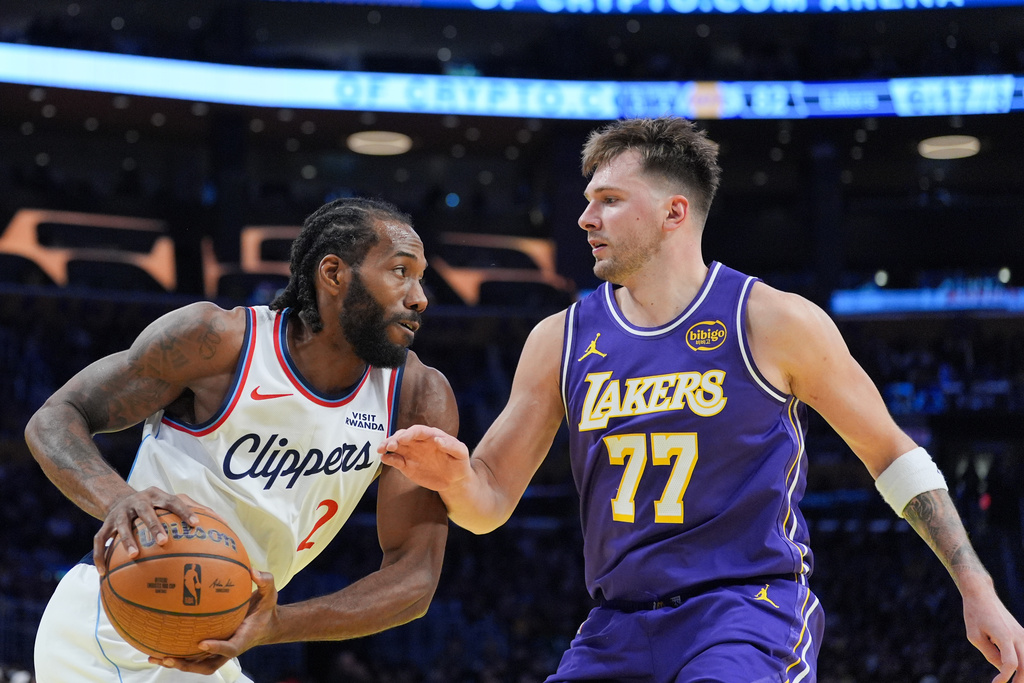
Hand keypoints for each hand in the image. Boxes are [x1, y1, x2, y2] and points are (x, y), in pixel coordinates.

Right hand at [93, 488, 207, 573]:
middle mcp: (138, 502)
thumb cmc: (156, 506)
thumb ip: (197, 511)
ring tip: (135, 556)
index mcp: (157, 496)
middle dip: (155, 526)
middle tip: (164, 542)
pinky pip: (100, 541)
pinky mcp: (105, 524)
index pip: (173, 501)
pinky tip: (103, 573)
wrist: (119, 498)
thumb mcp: (172, 503)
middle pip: (147, 512)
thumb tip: (227, 526)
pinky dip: (100, 556)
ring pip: (122, 526)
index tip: (196, 525)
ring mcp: (120, 513)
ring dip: (127, 540)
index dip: (185, 511)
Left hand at [149, 569, 277, 674]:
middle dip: (187, 664)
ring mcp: (218, 651)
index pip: (230, 648)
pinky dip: (177, 654)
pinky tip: (158, 646)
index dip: (216, 647)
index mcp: (243, 638)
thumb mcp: (270, 594)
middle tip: (170, 658)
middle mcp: (229, 648)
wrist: (266, 626)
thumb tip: (253, 571)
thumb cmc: (265, 610)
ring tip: (155, 657)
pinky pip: (193, 655)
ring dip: (176, 663)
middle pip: (206, 665)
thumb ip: (265, 582)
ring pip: (196, 664)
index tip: (201, 642)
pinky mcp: (211, 649)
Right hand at [378, 425, 470, 491]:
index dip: (409, 433)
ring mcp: (411, 453)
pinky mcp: (406, 465)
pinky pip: (395, 460)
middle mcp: (418, 442)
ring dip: (387, 446)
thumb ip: (451, 445)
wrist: (454, 480)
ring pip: (396, 446)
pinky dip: (388, 459)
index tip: (402, 438)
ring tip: (381, 450)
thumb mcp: (461, 453)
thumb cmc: (459, 463)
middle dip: (394, 439)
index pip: (418, 431)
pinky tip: (384, 459)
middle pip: (403, 436)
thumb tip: (437, 439)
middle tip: (388, 446)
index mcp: (431, 436)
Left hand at [962, 585, 1023, 682]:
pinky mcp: (1022, 634)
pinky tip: (1018, 672)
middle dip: (1020, 680)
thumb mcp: (975, 636)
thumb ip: (990, 654)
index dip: (1005, 677)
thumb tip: (1003, 670)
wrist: (982, 595)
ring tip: (1014, 681)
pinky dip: (1023, 663)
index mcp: (1004, 635)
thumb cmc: (974, 614)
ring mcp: (1022, 634)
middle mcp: (1018, 635)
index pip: (1010, 664)